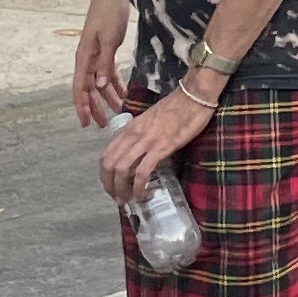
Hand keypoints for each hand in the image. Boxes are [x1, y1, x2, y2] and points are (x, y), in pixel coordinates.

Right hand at [73, 0, 130, 128]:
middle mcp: (87, 58)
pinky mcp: (106, 49)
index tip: (86, 123)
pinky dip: (115, 83)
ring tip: (117, 112)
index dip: (82, 106)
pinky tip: (123, 93)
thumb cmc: (109, 12)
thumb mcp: (108, 39)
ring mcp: (96, 53)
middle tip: (104, 125)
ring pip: (99, 82)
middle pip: (89, 88)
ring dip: (107, 97)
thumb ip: (104, 63)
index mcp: (83, 57)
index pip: (79, 88)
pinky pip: (108, 71)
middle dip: (95, 107)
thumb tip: (99, 86)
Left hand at [99, 76, 220, 206]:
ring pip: (122, 169)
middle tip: (119, 199)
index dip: (104, 176)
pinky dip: (139, 187)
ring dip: (121, 189)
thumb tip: (138, 154)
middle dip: (110, 186)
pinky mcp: (161, 147)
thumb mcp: (150, 121)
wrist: (193, 96)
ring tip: (129, 200)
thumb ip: (140, 136)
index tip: (112, 188)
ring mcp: (146, 141)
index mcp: (129, 128)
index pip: (106, 155)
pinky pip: (143, 171)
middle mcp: (132, 134)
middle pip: (109, 165)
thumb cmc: (176, 107)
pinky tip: (143, 194)